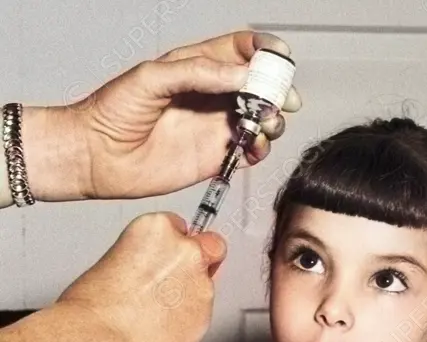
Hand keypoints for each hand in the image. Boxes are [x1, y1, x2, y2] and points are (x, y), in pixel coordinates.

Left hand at [23, 31, 300, 200]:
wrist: (98, 155)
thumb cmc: (114, 111)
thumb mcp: (153, 77)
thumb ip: (199, 73)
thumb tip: (242, 77)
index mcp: (198, 67)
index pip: (241, 50)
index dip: (264, 51)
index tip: (279, 58)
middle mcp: (212, 95)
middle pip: (260, 86)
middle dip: (277, 89)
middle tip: (279, 99)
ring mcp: (217, 126)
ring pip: (262, 118)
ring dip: (272, 120)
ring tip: (264, 124)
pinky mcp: (218, 156)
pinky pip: (252, 150)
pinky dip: (261, 148)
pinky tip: (254, 146)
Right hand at [55, 212, 224, 341]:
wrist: (100, 339)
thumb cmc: (95, 305)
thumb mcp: (116, 259)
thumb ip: (149, 256)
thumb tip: (158, 269)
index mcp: (157, 229)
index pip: (181, 226)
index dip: (174, 244)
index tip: (167, 256)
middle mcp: (185, 252)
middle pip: (212, 247)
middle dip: (203, 259)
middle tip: (181, 278)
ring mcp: (201, 284)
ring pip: (207, 285)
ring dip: (190, 295)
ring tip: (157, 312)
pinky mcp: (207, 315)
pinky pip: (202, 314)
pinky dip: (188, 319)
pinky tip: (163, 326)